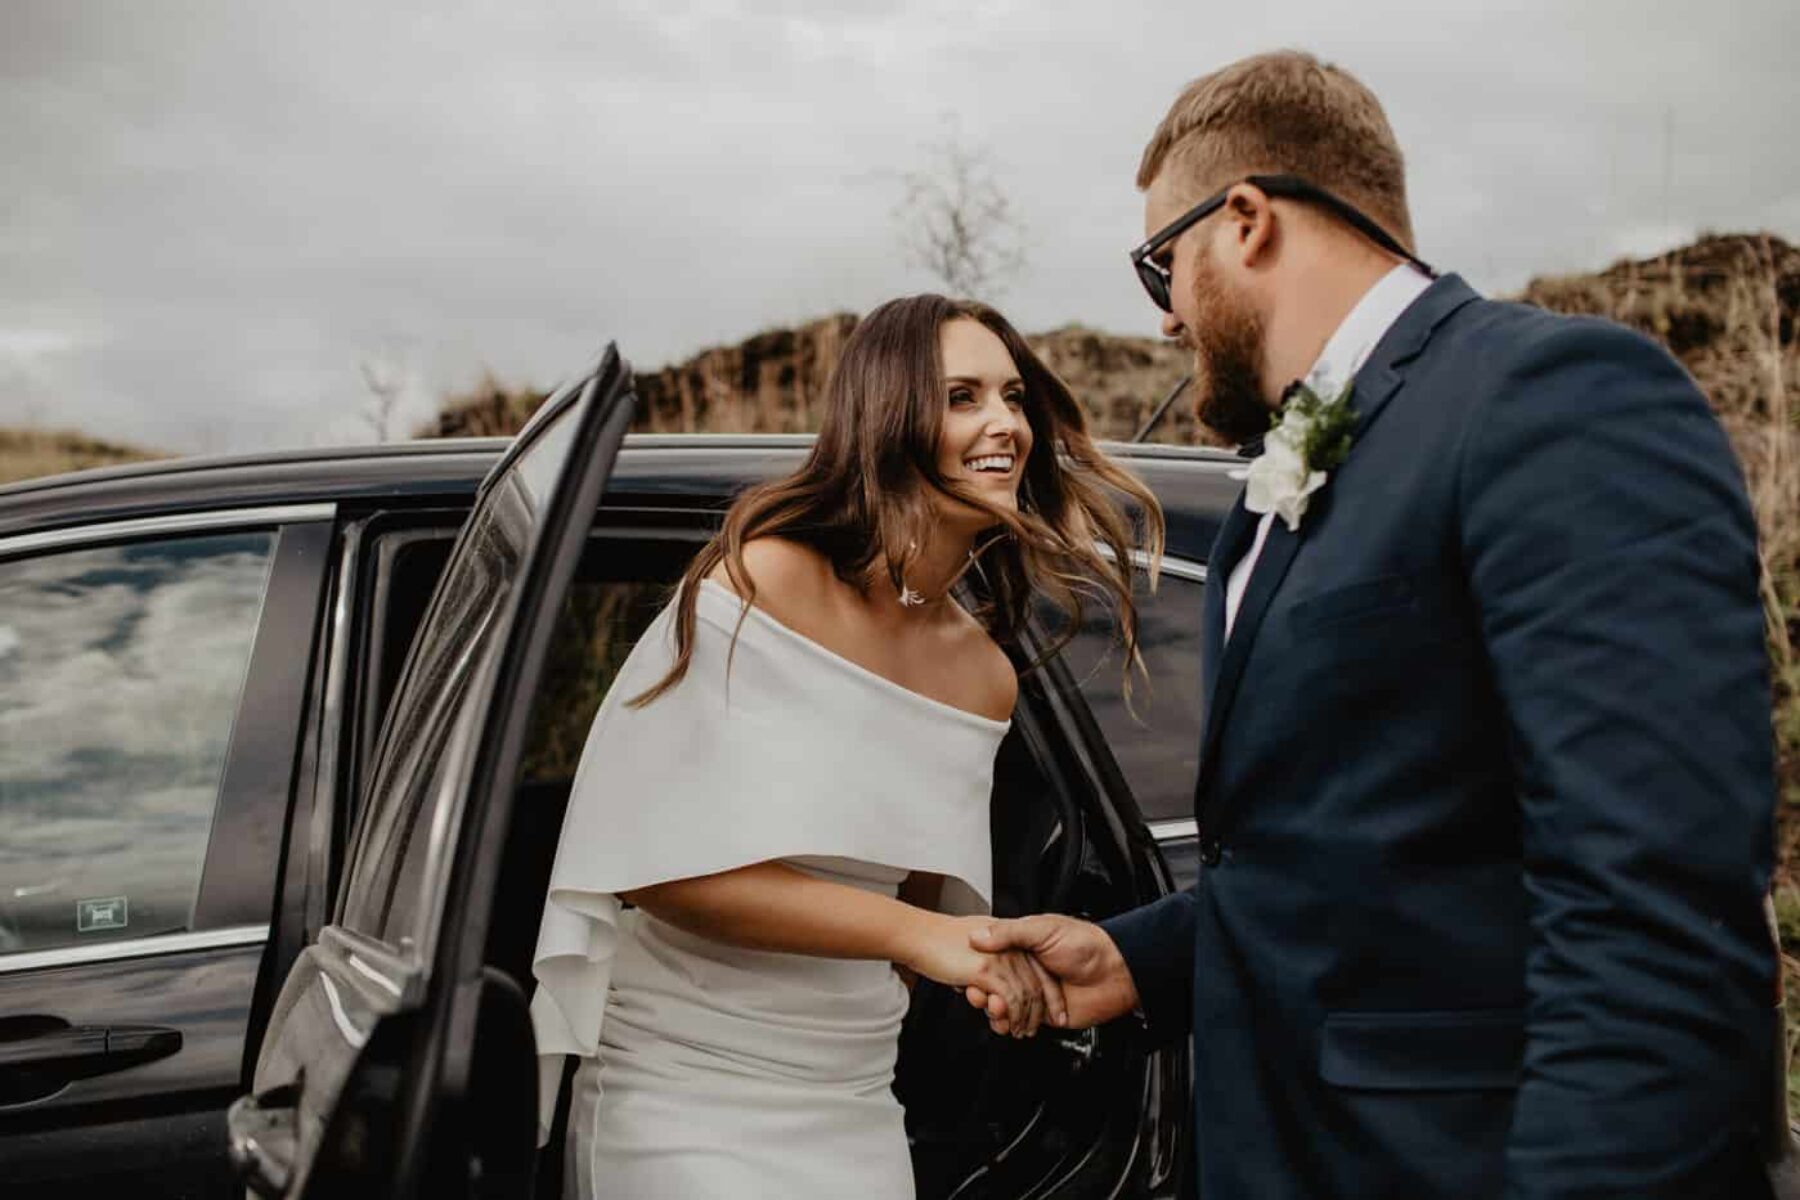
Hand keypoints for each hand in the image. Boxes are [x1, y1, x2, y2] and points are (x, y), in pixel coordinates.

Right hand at [897, 914, 1062, 1037]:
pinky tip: (1004, 1024)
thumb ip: (989, 958)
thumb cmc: (939, 939)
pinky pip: (1008, 999)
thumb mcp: (973, 944)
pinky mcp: (987, 970)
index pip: (1037, 970)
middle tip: (1029, 1030)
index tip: (1049, 1012)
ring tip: (1017, 1031)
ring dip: (1023, 1019)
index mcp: (1009, 939)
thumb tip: (995, 982)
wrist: (918, 933)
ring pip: (1024, 996)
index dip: (1046, 994)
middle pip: (1036, 986)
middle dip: (1037, 1013)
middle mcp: (1009, 947)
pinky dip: (1010, 1016)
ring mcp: (1000, 958)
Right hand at [967, 915, 1138, 1032]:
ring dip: (995, 1011)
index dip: (976, 970)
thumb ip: (1010, 933)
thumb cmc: (1086, 944)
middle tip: (976, 996)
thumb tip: (978, 936)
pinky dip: (1010, 1024)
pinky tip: (1005, 1023)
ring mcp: (1035, 992)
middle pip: (993, 985)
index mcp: (1023, 946)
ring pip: (1004, 1005)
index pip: (990, 959)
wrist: (1116, 972)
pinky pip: (1021, 1021)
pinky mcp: (1045, 1014)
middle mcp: (1026, 969)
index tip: (966, 977)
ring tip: (993, 1011)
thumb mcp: (1043, 929)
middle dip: (983, 993)